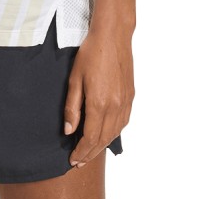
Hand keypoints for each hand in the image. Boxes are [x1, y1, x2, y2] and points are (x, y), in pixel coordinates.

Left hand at [63, 25, 133, 167]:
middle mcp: (115, 106)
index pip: (90, 138)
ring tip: (90, 152)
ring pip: (115, 133)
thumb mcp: (74, 80)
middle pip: (103, 139)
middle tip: (79, 162)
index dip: (81, 152)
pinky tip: (106, 135)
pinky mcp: (130, 96)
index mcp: (99, 104)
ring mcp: (125, 102)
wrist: (113, 37)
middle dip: (90, 153)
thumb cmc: (90, 54)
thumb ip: (72, 108)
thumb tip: (68, 130)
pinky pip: (123, 122)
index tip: (72, 160)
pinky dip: (113, 133)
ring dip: (102, 145)